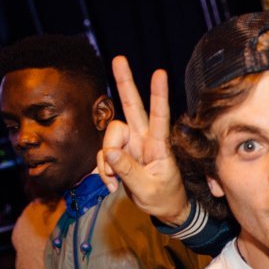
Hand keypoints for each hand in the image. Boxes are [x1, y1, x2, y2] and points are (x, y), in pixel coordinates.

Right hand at [99, 56, 190, 225]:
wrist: (164, 210)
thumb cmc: (164, 198)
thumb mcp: (148, 189)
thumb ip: (128, 170)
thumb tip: (111, 152)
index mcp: (159, 145)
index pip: (160, 115)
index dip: (158, 95)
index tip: (160, 73)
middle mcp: (144, 139)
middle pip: (132, 106)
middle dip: (125, 82)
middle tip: (119, 59)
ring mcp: (131, 145)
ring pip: (110, 135)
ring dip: (107, 159)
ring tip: (115, 181)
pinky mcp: (121, 154)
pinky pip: (105, 154)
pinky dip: (104, 170)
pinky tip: (112, 185)